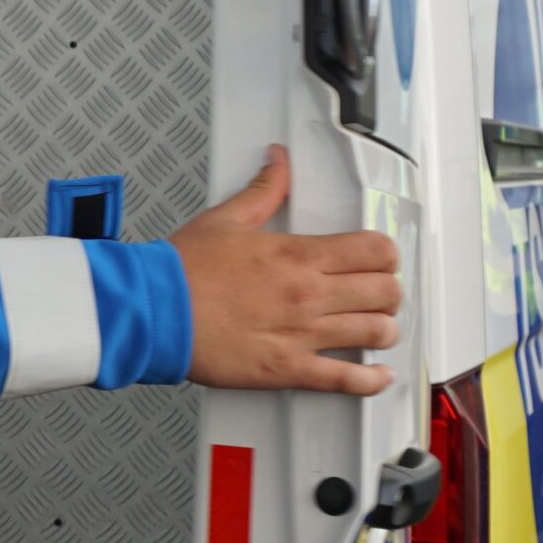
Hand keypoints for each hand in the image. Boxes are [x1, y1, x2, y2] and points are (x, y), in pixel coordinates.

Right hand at [170, 145, 403, 394]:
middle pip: (386, 292)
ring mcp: (303, 335)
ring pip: (376, 333)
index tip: (378, 257)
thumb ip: (264, 189)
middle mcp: (309, 294)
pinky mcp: (288, 369)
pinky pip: (345, 380)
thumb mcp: (226, 218)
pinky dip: (371, 380)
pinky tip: (377, 375)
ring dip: (385, 330)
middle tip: (379, 292)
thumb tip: (278, 162)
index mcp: (298, 255)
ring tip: (378, 328)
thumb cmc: (183, 269)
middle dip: (389, 291)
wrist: (154, 310)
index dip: (385, 253)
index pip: (375, 250)